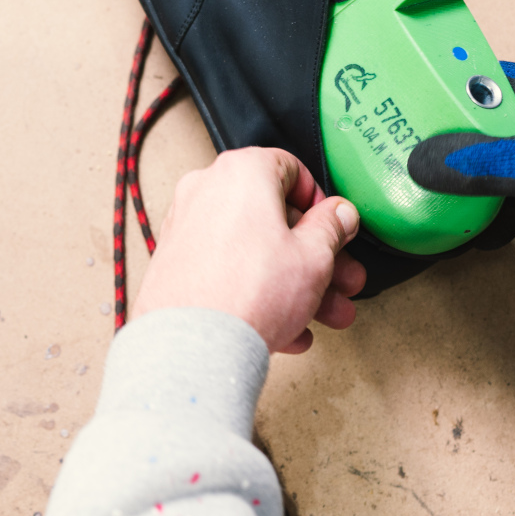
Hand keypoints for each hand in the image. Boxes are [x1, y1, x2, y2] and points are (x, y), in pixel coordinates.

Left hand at [132, 147, 366, 352]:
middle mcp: (207, 191)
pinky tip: (286, 326)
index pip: (290, 169)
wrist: (195, 345)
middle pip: (273, 218)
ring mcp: (186, 227)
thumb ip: (332, 227)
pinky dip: (257, 292)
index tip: (334, 227)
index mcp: (241, 173)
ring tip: (322, 313)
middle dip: (315, 254)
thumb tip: (339, 215)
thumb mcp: (314, 256)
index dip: (319, 202)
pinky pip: (227, 271)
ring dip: (294, 282)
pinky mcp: (176, 264)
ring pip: (253, 249)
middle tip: (339, 277)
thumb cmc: (246, 294)